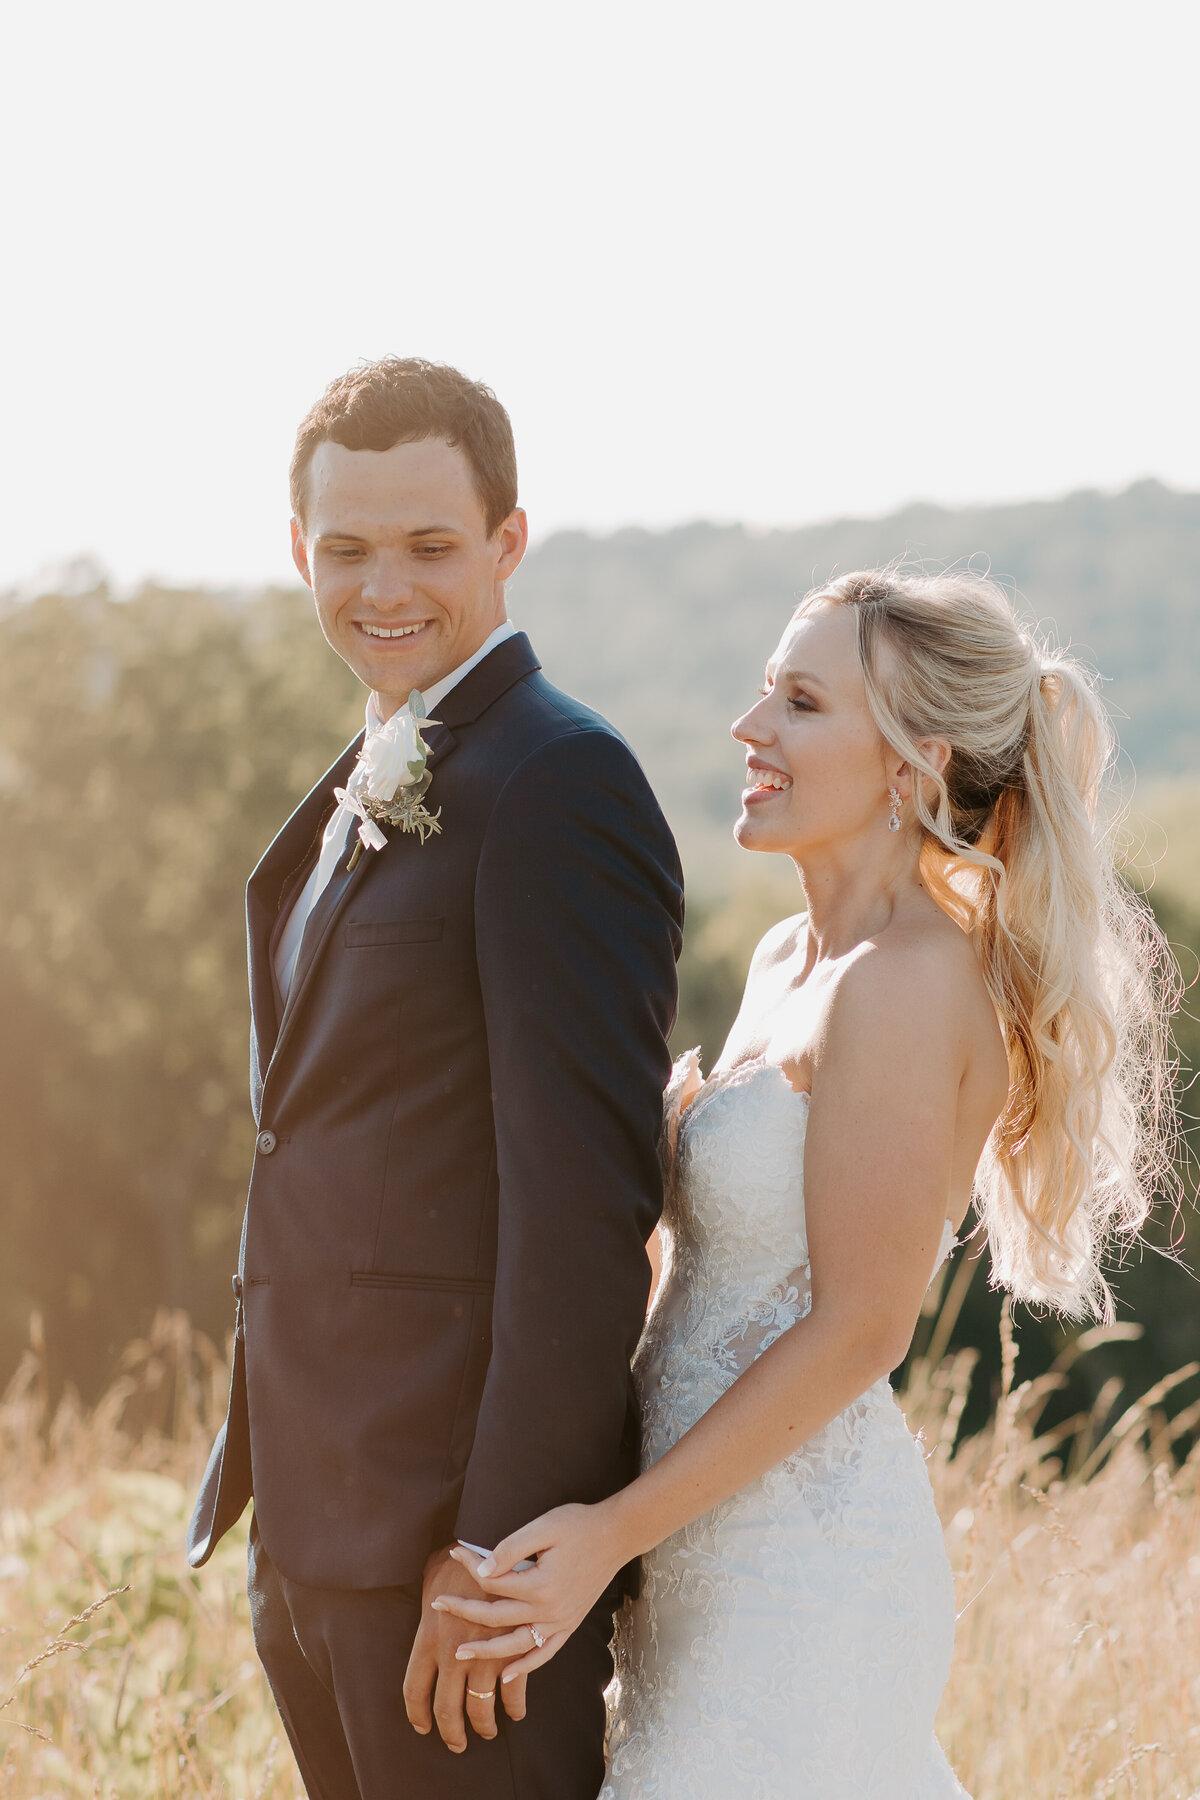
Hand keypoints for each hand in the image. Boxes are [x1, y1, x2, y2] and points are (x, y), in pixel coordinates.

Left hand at [402, 1546, 527, 1751]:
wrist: (503, 1537)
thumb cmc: (464, 1549)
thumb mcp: (434, 1570)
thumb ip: (431, 1593)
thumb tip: (429, 1599)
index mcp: (429, 1636)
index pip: (415, 1689)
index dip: (417, 1713)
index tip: (423, 1725)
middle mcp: (455, 1649)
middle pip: (447, 1707)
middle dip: (451, 1731)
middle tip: (456, 1742)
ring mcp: (486, 1650)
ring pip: (482, 1704)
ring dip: (485, 1723)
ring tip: (488, 1730)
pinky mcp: (514, 1645)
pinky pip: (515, 1686)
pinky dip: (515, 1701)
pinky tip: (515, 1709)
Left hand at [434, 1502, 626, 1683]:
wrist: (616, 1535)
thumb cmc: (579, 1525)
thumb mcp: (544, 1527)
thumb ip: (511, 1549)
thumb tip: (482, 1570)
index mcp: (539, 1584)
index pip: (492, 1582)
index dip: (469, 1566)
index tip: (453, 1553)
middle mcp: (548, 1610)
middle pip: (496, 1617)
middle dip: (463, 1612)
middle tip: (437, 1607)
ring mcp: (560, 1622)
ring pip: (515, 1645)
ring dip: (486, 1651)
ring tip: (459, 1654)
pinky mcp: (570, 1625)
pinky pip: (544, 1654)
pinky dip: (524, 1667)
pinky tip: (506, 1676)